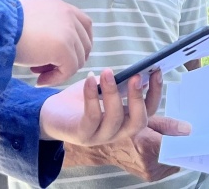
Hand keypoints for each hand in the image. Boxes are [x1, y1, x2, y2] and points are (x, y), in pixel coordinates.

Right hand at [16, 0, 92, 86]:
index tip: (63, 56)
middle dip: (68, 60)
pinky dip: (55, 79)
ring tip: (38, 73)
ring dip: (59, 71)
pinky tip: (39, 80)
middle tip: (46, 67)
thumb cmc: (9, 25)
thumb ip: (51, 25)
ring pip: (77, 60)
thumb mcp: (35, 18)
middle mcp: (70, 17)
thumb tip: (56, 44)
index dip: (78, 44)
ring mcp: (69, 32)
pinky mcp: (64, 49)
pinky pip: (68, 70)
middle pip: (84, 45)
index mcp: (63, 8)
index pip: (85, 26)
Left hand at [40, 68, 162, 146]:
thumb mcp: (104, 90)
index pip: (149, 112)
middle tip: (136, 76)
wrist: (51, 113)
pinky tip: (90, 79)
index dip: (155, 93)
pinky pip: (92, 117)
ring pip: (115, 119)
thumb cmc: (81, 99)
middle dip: (139, 98)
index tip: (156, 70)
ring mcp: (100, 137)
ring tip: (107, 72)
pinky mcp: (82, 135)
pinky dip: (92, 96)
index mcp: (126, 121)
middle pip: (138, 122)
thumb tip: (139, 72)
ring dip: (113, 93)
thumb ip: (121, 85)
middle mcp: (117, 133)